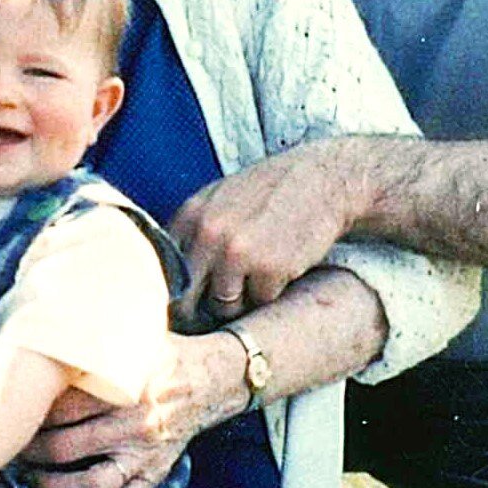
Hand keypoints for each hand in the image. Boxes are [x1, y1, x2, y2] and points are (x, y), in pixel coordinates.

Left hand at [19, 338, 233, 487]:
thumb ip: (94, 338)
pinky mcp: (156, 475)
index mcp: (126, 387)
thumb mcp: (133, 336)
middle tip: (12, 449)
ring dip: (54, 487)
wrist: (212, 378)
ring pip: (92, 485)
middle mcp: (136, 423)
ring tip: (31, 479)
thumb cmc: (161, 354)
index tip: (13, 415)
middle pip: (68, 447)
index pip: (63, 408)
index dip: (31, 416)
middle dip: (32, 453)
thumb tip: (43, 325)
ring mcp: (147, 454)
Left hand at [170, 142, 353, 323]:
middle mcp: (209, 234)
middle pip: (187, 298)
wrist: (322, 179)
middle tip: (217, 306)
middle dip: (200, 308)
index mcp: (191, 216)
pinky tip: (281, 267)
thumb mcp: (219, 198)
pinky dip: (271, 292)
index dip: (176, 291)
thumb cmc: (269, 191)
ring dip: (240, 300)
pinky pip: (260, 301)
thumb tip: (169, 275)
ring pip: (224, 305)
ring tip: (256, 276)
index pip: (165, 271)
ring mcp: (238, 252)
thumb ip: (192, 231)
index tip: (190, 298)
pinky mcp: (270, 268)